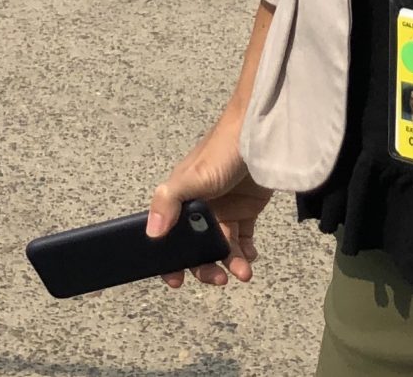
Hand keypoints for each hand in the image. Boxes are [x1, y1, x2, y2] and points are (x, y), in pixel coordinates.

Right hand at [147, 117, 272, 287]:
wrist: (261, 132)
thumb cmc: (222, 150)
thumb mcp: (192, 176)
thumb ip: (169, 202)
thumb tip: (151, 234)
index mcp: (181, 202)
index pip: (169, 238)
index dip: (170, 261)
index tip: (177, 280)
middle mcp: (201, 209)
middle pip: (197, 249)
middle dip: (206, 267)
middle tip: (219, 279)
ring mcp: (225, 209)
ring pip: (223, 247)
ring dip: (231, 263)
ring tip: (244, 271)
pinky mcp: (247, 209)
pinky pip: (244, 239)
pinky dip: (246, 252)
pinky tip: (250, 257)